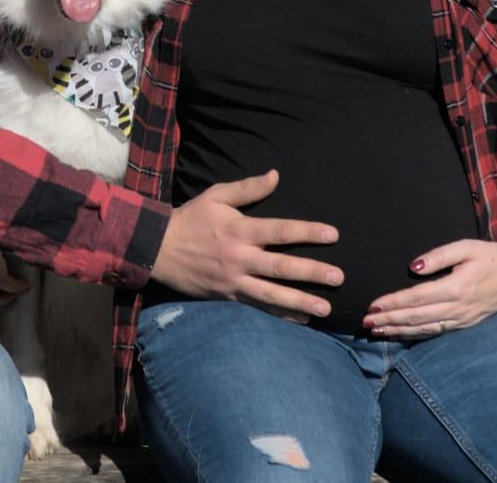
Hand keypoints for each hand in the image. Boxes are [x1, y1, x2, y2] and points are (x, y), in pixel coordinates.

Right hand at [151, 169, 342, 323]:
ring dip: (300, 302)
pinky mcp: (227, 297)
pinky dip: (280, 315)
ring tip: (325, 308)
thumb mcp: (216, 196)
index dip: (307, 232)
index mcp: (239, 230)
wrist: (156, 249)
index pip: (279, 231)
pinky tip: (301, 320)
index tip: (333, 235)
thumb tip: (276, 175)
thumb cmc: (190, 219)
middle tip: (339, 276)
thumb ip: (248, 188)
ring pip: (271, 294)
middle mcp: (239, 257)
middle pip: (281, 267)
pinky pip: (258, 308)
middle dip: (311, 272)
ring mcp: (233, 281)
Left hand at [362, 239, 496, 338]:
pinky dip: (416, 335)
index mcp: (457, 287)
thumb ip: (438, 256)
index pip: (417, 298)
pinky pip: (437, 332)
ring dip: (399, 331)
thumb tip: (413, 267)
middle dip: (389, 320)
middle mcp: (459, 307)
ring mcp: (463, 318)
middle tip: (365, 323)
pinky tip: (401, 335)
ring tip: (377, 332)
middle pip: (417, 317)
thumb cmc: (490, 255)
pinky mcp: (466, 323)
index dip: (393, 303)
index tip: (372, 306)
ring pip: (425, 328)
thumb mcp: (465, 247)